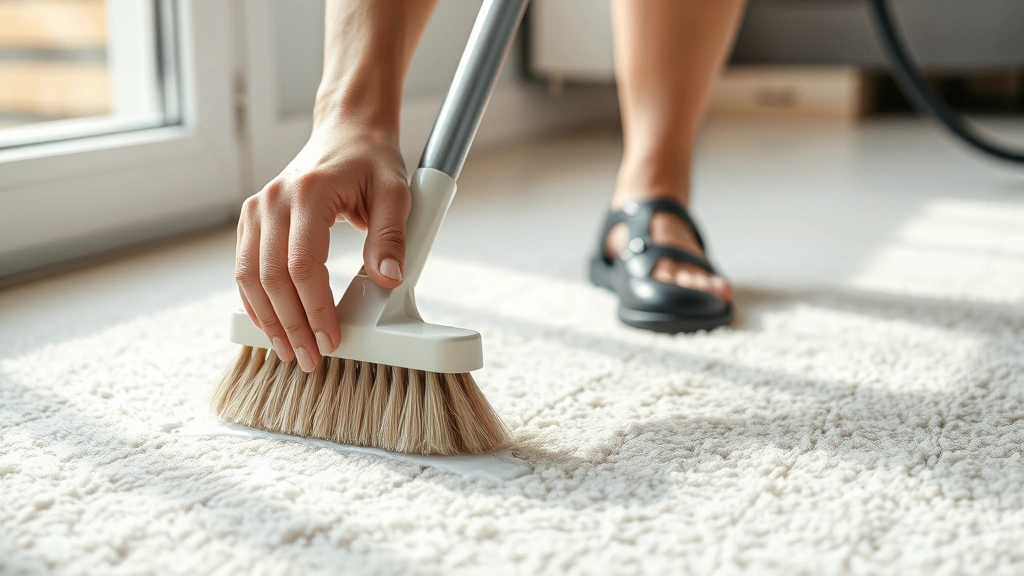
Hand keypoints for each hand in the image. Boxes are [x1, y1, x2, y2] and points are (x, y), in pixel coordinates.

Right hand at [234, 121, 410, 371]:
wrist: (346, 132)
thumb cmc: (372, 162)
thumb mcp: (395, 192)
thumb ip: (392, 237)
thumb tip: (388, 279)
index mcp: (308, 194)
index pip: (303, 264)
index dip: (314, 309)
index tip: (331, 341)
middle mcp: (274, 201)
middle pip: (270, 277)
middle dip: (290, 325)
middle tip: (310, 360)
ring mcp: (257, 209)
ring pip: (248, 277)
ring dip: (267, 320)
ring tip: (289, 352)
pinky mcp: (252, 219)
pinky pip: (244, 268)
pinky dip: (255, 302)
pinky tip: (272, 327)